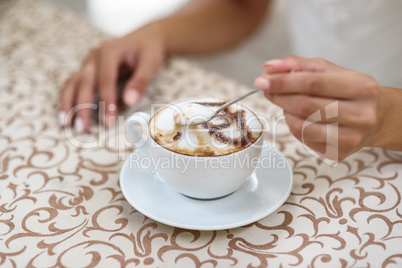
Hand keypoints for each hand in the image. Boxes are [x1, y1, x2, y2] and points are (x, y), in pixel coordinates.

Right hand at [58, 23, 165, 131]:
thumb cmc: (148, 51)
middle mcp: (95, 55)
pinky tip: (66, 114)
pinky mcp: (88, 70)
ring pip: (73, 82)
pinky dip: (68, 98)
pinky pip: (74, 84)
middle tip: (81, 128)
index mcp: (110, 51)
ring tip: (64, 123)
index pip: (105, 80)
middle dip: (82, 106)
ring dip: (68, 103)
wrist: (145, 39)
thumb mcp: (151, 64)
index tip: (108, 123)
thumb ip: (140, 82)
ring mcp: (89, 62)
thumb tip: (129, 102)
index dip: (106, 102)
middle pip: (85, 82)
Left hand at [255, 56, 381, 160]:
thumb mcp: (331, 71)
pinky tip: (299, 117)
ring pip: (301, 126)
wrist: (377, 117)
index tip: (263, 79)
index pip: (313, 83)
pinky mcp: (339, 153)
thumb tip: (269, 67)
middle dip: (279, 96)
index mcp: (362, 87)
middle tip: (265, 89)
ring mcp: (351, 138)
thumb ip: (300, 66)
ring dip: (285, 112)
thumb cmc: (350, 91)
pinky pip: (303, 139)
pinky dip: (294, 125)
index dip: (283, 82)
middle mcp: (361, 114)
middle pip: (306, 105)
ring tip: (285, 102)